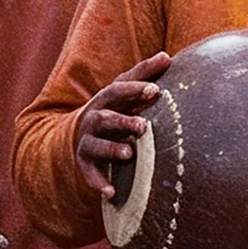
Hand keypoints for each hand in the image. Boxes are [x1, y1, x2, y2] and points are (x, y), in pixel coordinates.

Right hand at [75, 53, 169, 200]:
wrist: (81, 133)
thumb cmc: (114, 109)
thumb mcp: (123, 91)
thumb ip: (143, 75)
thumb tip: (166, 56)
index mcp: (105, 100)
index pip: (117, 90)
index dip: (135, 89)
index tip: (155, 91)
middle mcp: (93, 119)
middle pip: (105, 119)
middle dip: (123, 121)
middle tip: (144, 126)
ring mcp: (88, 142)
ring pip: (96, 145)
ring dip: (111, 149)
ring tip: (129, 153)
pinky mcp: (85, 163)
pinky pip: (89, 173)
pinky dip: (98, 183)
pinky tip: (111, 192)